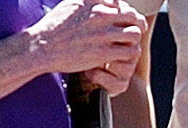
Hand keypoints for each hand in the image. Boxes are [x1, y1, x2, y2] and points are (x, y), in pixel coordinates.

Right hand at [28, 0, 146, 94]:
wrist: (43, 46)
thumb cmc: (56, 26)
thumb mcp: (71, 3)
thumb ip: (89, 0)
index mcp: (92, 2)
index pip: (122, 4)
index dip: (127, 12)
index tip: (123, 20)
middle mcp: (99, 15)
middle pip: (133, 16)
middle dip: (137, 24)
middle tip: (134, 31)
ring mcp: (102, 34)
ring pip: (135, 34)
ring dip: (135, 40)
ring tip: (128, 44)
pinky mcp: (103, 52)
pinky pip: (131, 51)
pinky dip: (131, 53)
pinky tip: (123, 55)